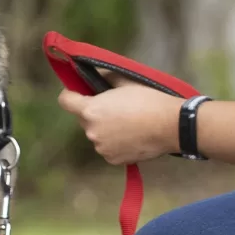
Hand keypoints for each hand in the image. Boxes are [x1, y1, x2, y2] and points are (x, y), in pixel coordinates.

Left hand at [56, 83, 181, 167]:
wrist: (170, 125)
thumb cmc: (148, 100)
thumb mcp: (126, 81)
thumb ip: (105, 77)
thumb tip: (96, 74)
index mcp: (90, 110)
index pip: (65, 101)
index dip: (71, 95)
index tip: (79, 93)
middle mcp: (91, 131)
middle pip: (84, 119)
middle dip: (95, 113)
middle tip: (115, 108)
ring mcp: (102, 148)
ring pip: (97, 134)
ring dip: (106, 129)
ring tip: (128, 124)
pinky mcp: (113, 160)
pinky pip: (108, 148)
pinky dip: (116, 143)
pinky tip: (132, 137)